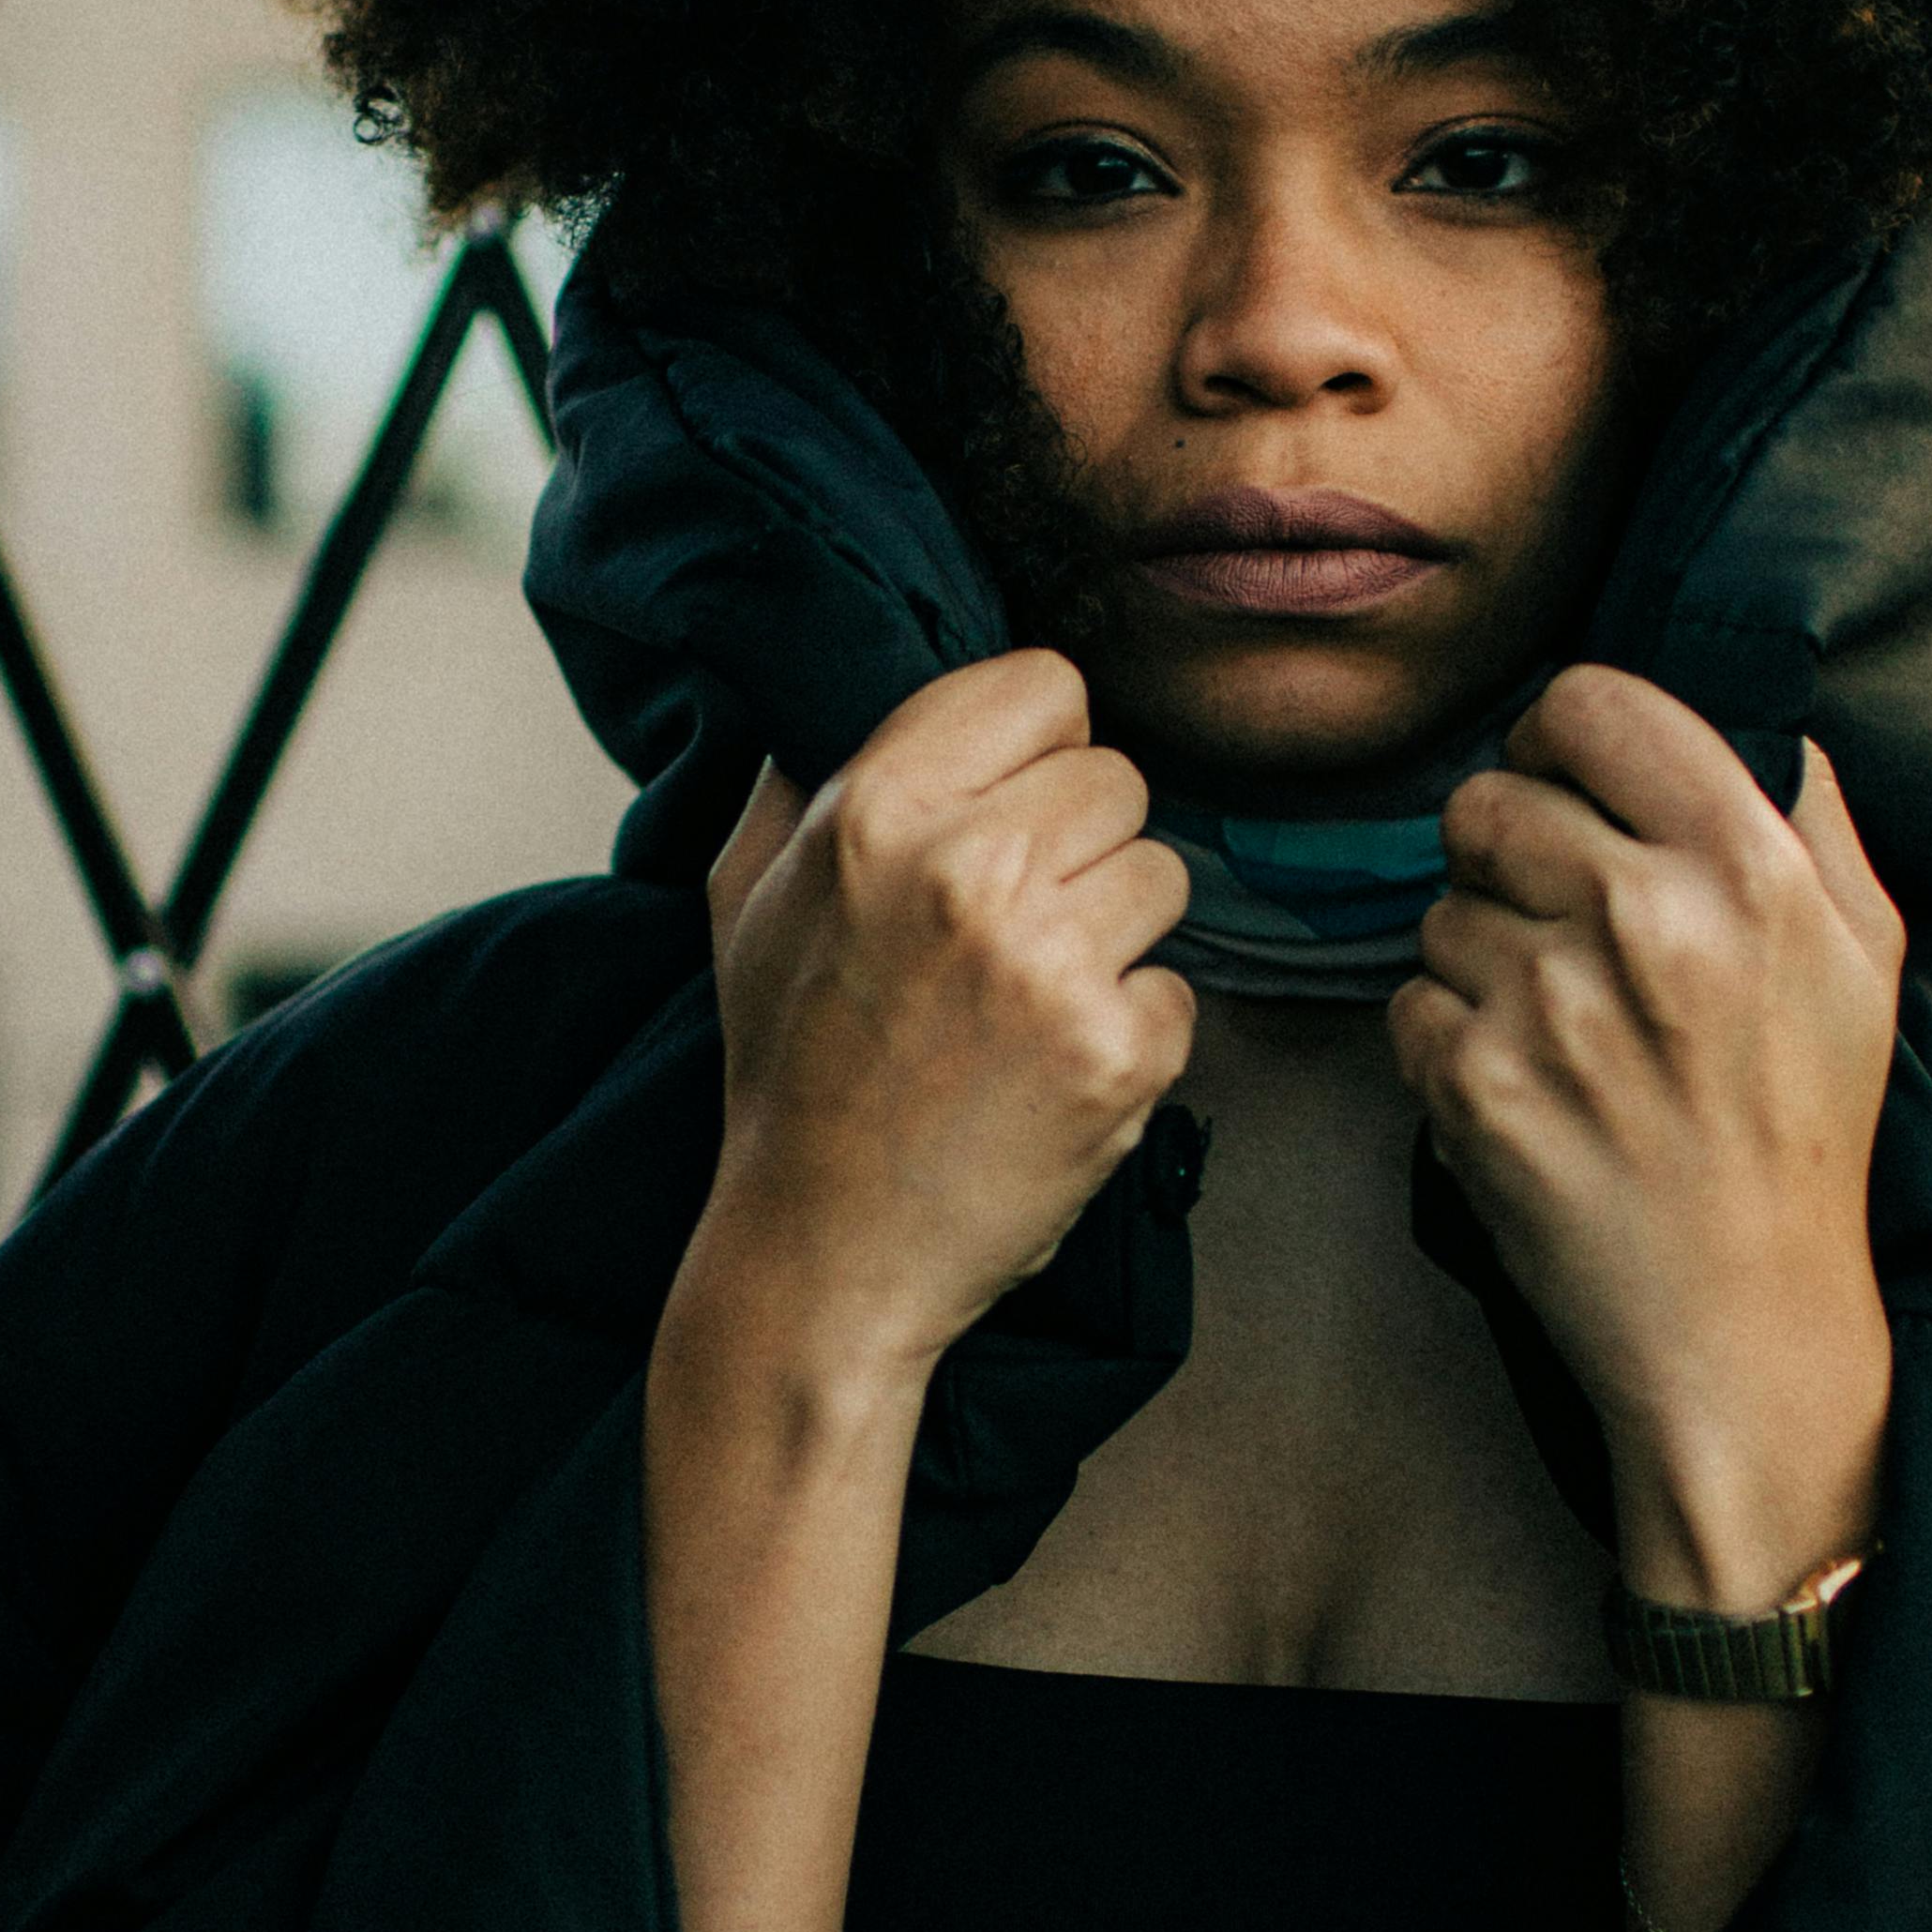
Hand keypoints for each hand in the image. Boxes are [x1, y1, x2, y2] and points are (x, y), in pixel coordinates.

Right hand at [680, 650, 1193, 1389]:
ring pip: (1164, 873)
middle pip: (1118, 778)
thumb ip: (804, 779)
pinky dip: (1131, 1033)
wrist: (822, 1257)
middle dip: (1080, 846)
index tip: (1006, 812)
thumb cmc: (792, 1075)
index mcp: (879, 809)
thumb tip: (840, 675)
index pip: (1046, 686)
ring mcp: (1051, 964)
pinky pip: (1178, 987)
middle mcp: (969, 869)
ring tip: (1029, 1002)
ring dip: (1115, 935)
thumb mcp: (752, 900)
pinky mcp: (1117, 1054)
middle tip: (1009, 932)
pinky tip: (1051, 1073)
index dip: (1038, 750)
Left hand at [1387, 667, 1900, 1607]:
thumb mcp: (1864, 955)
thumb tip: (1761, 719)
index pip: (1589, 703)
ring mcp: (1551, 1002)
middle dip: (1510, 858)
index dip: (1562, 742)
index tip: (1571, 790)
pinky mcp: (1473, 1083)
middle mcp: (1647, 916)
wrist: (1744, 1326)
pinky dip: (1448, 1044)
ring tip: (1563, 1035)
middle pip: (1490, 800)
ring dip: (1480, 959)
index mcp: (1749, 863)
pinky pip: (1409, 1003)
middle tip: (1566, 935)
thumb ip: (1812, 814)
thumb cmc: (1804, 1133)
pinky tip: (1527, 1092)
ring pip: (1440, 907)